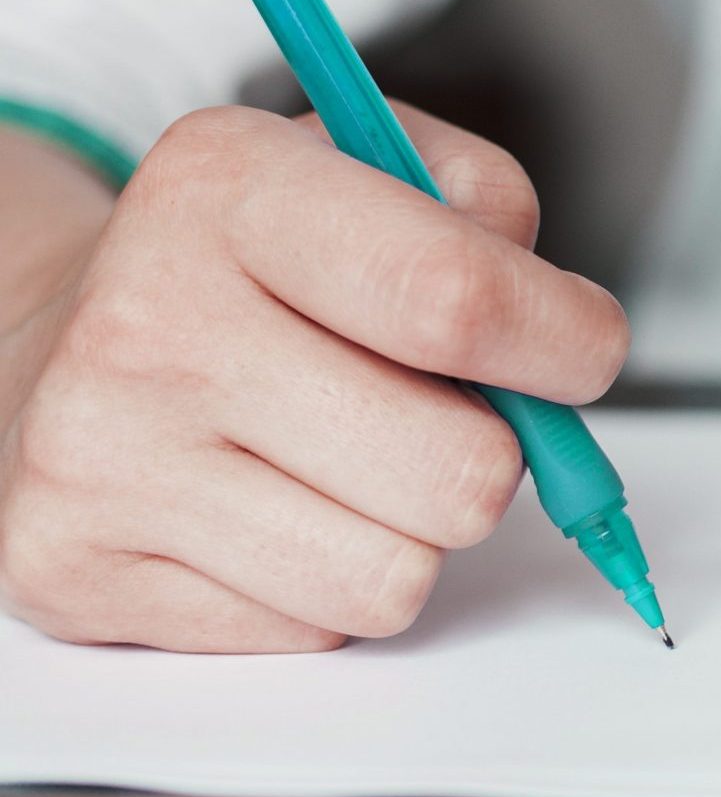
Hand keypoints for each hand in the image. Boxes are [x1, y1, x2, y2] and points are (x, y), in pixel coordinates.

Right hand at [0, 106, 627, 651]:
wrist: (61, 350)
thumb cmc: (255, 265)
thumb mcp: (370, 165)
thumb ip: (487, 206)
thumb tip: (562, 332)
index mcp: (227, 187)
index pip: (456, 299)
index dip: (565, 343)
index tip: (583, 350)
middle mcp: (146, 318)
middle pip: (460, 470)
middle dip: (492, 454)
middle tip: (432, 413)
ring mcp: (101, 456)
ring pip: (400, 576)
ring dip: (412, 533)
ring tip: (347, 462)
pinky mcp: (78, 570)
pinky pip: (318, 630)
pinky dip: (327, 585)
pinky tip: (267, 511)